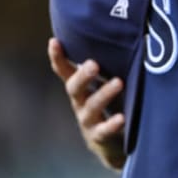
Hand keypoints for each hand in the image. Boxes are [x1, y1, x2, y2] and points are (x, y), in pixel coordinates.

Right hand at [48, 37, 125, 169]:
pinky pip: (104, 130)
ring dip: (104, 93)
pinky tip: (122, 118)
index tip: (54, 41)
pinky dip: (112, 124)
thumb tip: (124, 34)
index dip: (58, 57)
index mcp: (80, 88)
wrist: (111, 143)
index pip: (64, 71)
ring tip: (118, 82)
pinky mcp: (99, 136)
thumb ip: (109, 65)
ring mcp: (87, 120)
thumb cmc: (110, 104)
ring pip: (92, 106)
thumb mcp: (105, 83)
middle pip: (74, 87)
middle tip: (93, 64)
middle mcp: (79, 102)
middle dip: (83, 75)